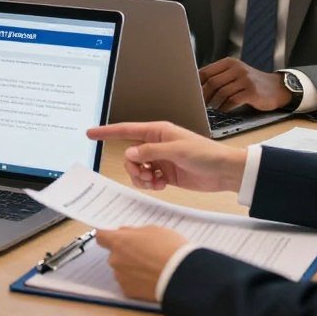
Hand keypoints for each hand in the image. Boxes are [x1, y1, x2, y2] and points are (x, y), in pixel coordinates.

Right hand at [87, 121, 246, 192]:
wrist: (224, 172)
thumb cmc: (205, 154)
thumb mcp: (176, 151)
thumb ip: (150, 152)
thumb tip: (130, 153)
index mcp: (158, 132)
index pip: (127, 130)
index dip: (108, 131)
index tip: (91, 133)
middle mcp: (157, 144)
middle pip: (130, 155)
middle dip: (133, 167)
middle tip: (145, 174)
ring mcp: (161, 159)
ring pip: (138, 168)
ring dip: (141, 177)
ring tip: (155, 181)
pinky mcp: (166, 174)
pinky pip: (148, 179)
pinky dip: (150, 184)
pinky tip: (160, 185)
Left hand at [95, 226, 187, 300]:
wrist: (181, 276)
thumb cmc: (168, 248)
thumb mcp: (153, 230)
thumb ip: (135, 232)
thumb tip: (125, 234)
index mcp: (119, 241)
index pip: (101, 236)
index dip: (108, 236)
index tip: (114, 237)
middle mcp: (115, 260)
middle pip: (114, 254)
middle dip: (125, 253)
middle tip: (143, 254)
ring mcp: (121, 277)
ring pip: (121, 270)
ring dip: (130, 268)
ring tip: (150, 269)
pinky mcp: (129, 292)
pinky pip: (128, 284)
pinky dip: (136, 282)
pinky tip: (150, 280)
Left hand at [199, 58, 291, 111]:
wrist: (277, 88)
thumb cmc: (250, 82)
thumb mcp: (235, 73)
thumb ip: (219, 76)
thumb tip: (196, 86)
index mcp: (230, 63)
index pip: (206, 71)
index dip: (196, 84)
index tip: (191, 93)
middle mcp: (237, 69)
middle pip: (212, 82)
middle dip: (204, 95)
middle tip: (200, 104)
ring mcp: (245, 80)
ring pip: (221, 93)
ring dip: (214, 103)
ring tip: (213, 108)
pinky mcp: (252, 92)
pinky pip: (233, 101)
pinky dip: (225, 107)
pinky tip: (224, 109)